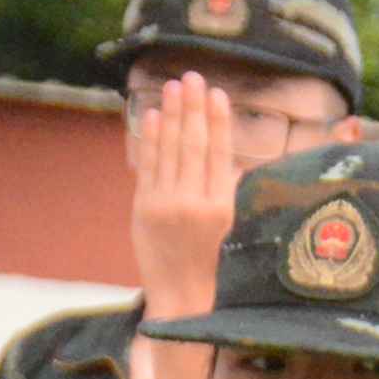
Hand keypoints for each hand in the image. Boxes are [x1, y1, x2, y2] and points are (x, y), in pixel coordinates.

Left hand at [125, 73, 236, 316]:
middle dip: (193, 108)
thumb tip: (235, 163)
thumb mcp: (234, 232)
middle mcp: (194, 203)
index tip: (217, 94)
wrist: (183, 301)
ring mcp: (165, 204)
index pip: (220, 154)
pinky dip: (150, 139)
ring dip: (172, 114)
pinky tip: (154, 116)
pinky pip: (147, 166)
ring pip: (170, 150)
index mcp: (223, 209)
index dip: (218, 121)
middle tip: (192, 77)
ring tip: (173, 86)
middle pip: (194, 145)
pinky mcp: (143, 208)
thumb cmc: (216, 268)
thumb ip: (233, 195)